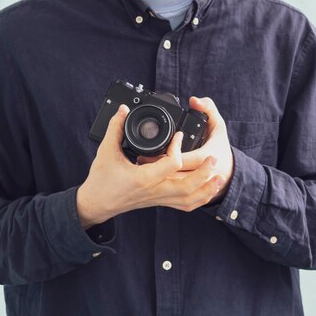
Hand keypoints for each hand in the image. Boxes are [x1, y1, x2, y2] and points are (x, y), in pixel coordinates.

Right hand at [76, 103, 224, 228]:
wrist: (97, 203)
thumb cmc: (100, 180)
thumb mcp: (106, 151)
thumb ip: (115, 128)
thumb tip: (122, 110)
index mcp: (142, 178)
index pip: (170, 164)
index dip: (177, 147)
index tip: (178, 135)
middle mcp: (153, 191)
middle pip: (187, 186)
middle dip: (204, 173)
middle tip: (214, 158)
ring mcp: (157, 199)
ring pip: (189, 199)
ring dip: (206, 189)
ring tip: (218, 175)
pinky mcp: (158, 202)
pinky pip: (184, 205)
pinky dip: (199, 199)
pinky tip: (207, 189)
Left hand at [137, 96, 233, 202]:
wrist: (228, 171)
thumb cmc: (220, 147)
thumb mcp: (217, 125)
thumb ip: (208, 109)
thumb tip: (194, 100)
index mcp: (205, 156)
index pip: (180, 159)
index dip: (163, 155)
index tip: (146, 150)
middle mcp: (199, 175)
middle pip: (172, 176)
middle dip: (154, 169)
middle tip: (138, 159)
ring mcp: (193, 188)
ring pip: (172, 188)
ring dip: (157, 180)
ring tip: (142, 168)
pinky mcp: (188, 196)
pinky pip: (175, 198)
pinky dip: (163, 191)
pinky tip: (152, 182)